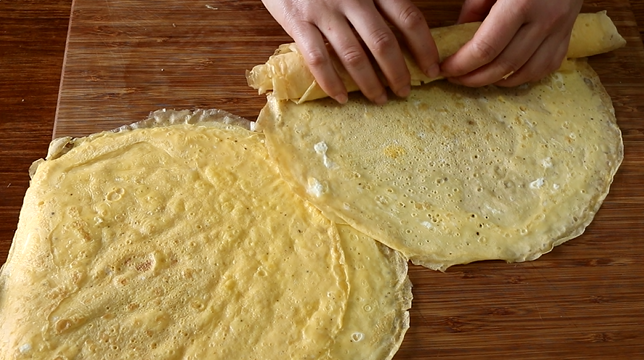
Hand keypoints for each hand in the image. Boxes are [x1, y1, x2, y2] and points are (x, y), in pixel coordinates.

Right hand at [261, 0, 439, 103]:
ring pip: (353, 55)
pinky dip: (331, 82)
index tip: (432, 68)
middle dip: (397, 72)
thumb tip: (405, 30)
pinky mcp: (298, 22)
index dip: (424, 47)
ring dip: (369, 82)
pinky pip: (317, 58)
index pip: (408, 18)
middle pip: (383, 42)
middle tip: (404, 91)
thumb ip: (380, 1)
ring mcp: (324, 11)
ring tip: (379, 98)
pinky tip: (342, 97)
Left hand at [441, 0, 582, 86]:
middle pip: (503, 65)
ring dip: (497, 81)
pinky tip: (505, 74)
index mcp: (520, 3)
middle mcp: (543, 19)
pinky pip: (546, 67)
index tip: (445, 69)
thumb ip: (474, 8)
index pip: (485, 48)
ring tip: (477, 78)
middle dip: (474, 78)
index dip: (461, 65)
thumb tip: (459, 38)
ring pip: (525, 72)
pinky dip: (523, 77)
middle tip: (455, 78)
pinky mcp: (568, 34)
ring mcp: (559, 29)